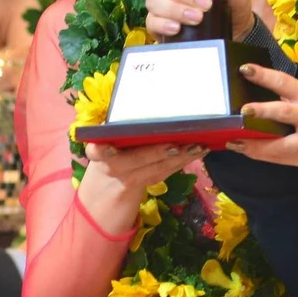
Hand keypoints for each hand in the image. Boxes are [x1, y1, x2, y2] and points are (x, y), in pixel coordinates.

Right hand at [83, 141, 206, 199]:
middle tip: (176, 144)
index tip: (106, 147)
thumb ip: (119, 132)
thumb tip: (146, 106)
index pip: (97, 151)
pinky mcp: (146, 184)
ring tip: (198, 146)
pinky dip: (183, 161)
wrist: (106, 190)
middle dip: (156, 152)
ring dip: (179, 157)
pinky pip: (166, 172)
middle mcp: (112, 167)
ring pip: (156, 168)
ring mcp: (129, 179)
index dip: (102, 150)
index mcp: (99, 152)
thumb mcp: (106, 144)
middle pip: (135, 160)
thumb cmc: (110, 154)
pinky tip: (200, 151)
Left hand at [226, 64, 297, 177]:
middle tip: (242, 111)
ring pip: (278, 143)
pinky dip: (261, 154)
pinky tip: (247, 150)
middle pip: (283, 112)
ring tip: (234, 141)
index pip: (285, 82)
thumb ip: (291, 98)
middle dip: (261, 111)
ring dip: (254, 143)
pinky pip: (280, 158)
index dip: (264, 75)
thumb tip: (257, 93)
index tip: (245, 70)